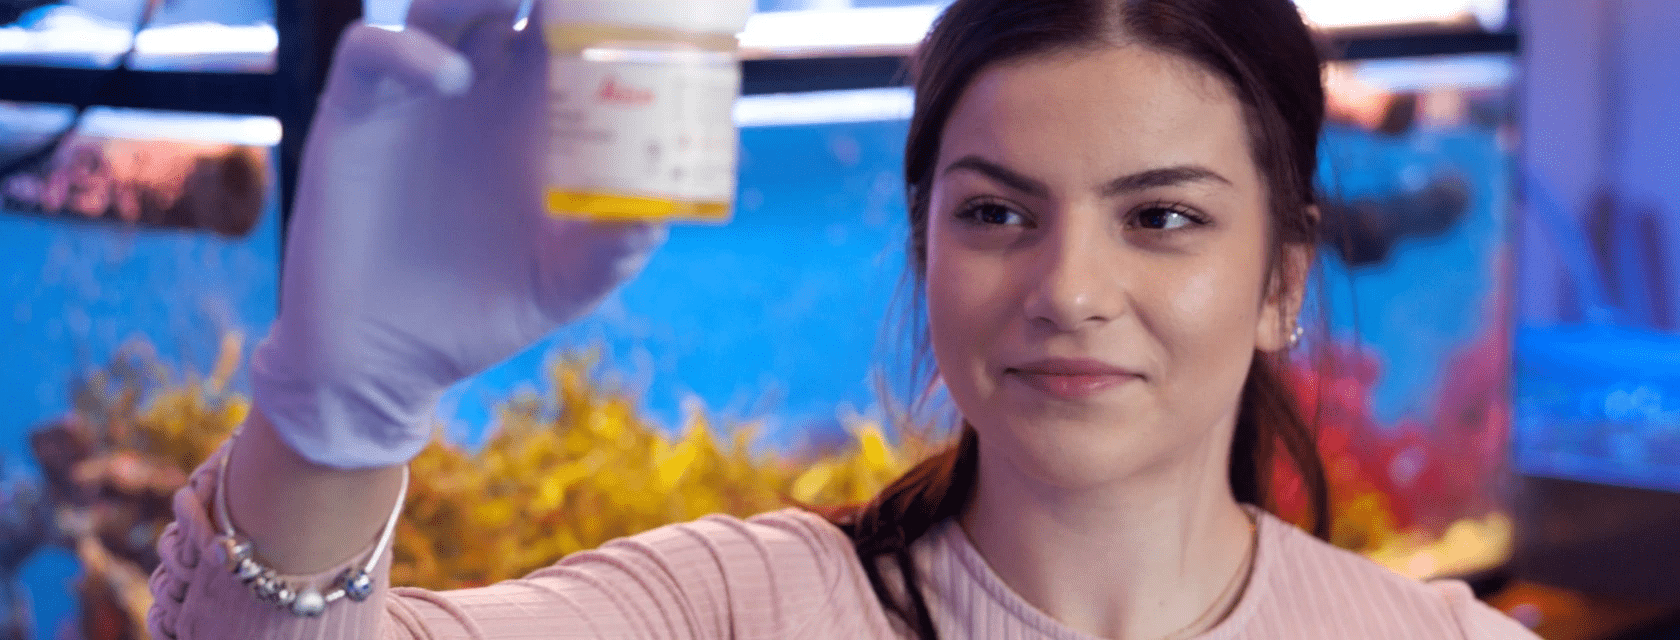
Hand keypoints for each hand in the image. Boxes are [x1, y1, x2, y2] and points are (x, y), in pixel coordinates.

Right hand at [252, 0, 664, 468]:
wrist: (385, 360)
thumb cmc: (484, 312)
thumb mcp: (565, 284)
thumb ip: (613, 250)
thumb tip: (657, 217)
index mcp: (542, 112)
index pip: (574, 26)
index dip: (598, 7)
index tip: (644, 2)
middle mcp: (483, 87)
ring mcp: (419, 93)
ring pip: (445, 3)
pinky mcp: (357, 113)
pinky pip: (375, 51)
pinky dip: (411, 53)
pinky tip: (457, 80)